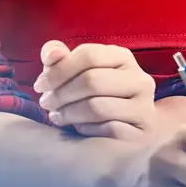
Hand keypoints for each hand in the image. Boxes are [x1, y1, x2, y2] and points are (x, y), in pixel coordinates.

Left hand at [32, 40, 156, 141]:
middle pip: (92, 81)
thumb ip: (58, 56)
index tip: (40, 85)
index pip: (88, 55)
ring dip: (69, 113)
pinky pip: (109, 130)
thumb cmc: (93, 91)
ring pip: (98, 107)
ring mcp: (145, 106)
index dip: (59, 70)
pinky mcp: (143, 131)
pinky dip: (86, 129)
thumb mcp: (74, 68)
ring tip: (56, 116)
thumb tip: (53, 55)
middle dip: (61, 93)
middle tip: (45, 103)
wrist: (128, 122)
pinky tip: (77, 128)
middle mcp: (139, 79)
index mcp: (122, 56)